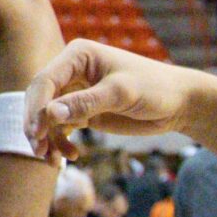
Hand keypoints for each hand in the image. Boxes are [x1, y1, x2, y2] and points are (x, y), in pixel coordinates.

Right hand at [26, 40, 201, 158]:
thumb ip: (85, 103)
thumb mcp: (121, 94)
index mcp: (77, 56)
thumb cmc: (156, 89)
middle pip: (40, 99)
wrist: (180, 104)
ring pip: (47, 117)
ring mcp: (75, 92)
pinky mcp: (82, 111)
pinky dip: (60, 143)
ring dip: (47, 138)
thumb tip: (50, 114)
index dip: (36, 107)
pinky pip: (60, 128)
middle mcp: (71, 71)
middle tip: (38, 150)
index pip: (45, 81)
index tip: (36, 132)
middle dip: (36, 125)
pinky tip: (70, 156)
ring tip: (53, 160)